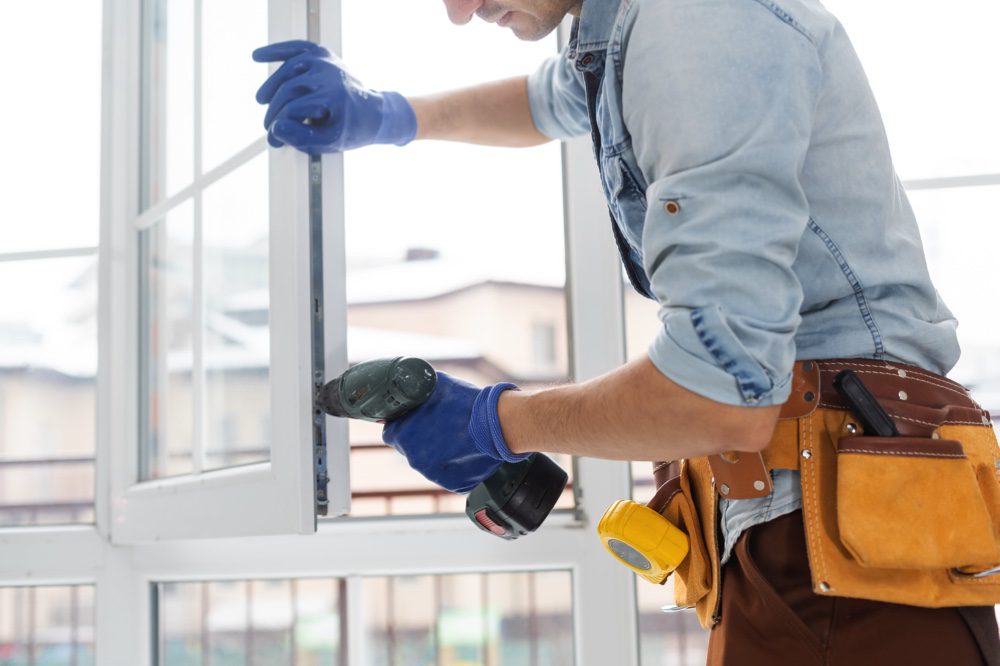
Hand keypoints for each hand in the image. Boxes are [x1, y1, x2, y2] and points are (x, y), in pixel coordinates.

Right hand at [252, 40, 416, 153]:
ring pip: (288, 71)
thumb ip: (302, 138)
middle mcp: (329, 74)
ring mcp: (326, 61)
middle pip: (288, 90)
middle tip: (269, 127)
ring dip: (272, 86)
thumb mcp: (330, 141)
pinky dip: (276, 51)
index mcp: (334, 96)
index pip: (293, 109)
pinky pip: (296, 48)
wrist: (374, 113)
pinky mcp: (322, 55)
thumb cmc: (352, 128)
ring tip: (262, 101)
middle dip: (275, 111)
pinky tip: (257, 57)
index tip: (274, 138)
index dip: (279, 126)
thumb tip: (276, 129)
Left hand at [382, 373, 528, 493]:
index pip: (391, 433)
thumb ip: (418, 391)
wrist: (498, 423)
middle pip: (410, 449)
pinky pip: (449, 473)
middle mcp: (415, 460)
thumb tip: (410, 387)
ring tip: (457, 437)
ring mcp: (435, 475)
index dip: (401, 426)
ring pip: (430, 462)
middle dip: (420, 439)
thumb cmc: (466, 402)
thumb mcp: (435, 385)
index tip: (413, 421)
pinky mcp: (454, 484)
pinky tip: (466, 450)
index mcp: (404, 436)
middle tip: (439, 427)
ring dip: (438, 452)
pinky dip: (455, 464)